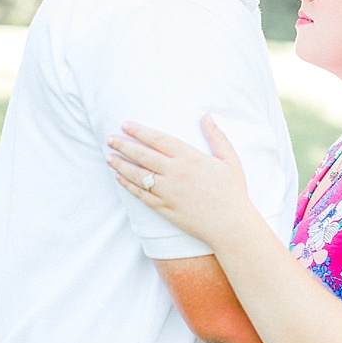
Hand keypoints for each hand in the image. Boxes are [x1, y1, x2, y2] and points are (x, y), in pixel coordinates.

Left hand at [107, 115, 257, 247]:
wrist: (231, 226)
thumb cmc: (233, 191)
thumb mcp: (230, 160)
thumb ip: (216, 137)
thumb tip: (206, 116)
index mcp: (190, 158)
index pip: (158, 139)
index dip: (140, 131)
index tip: (125, 124)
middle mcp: (175, 173)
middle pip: (143, 155)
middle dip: (124, 145)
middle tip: (109, 139)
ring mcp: (168, 192)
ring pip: (138, 175)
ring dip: (121, 165)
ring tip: (109, 157)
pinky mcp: (164, 208)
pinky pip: (141, 195)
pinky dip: (128, 186)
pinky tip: (120, 178)